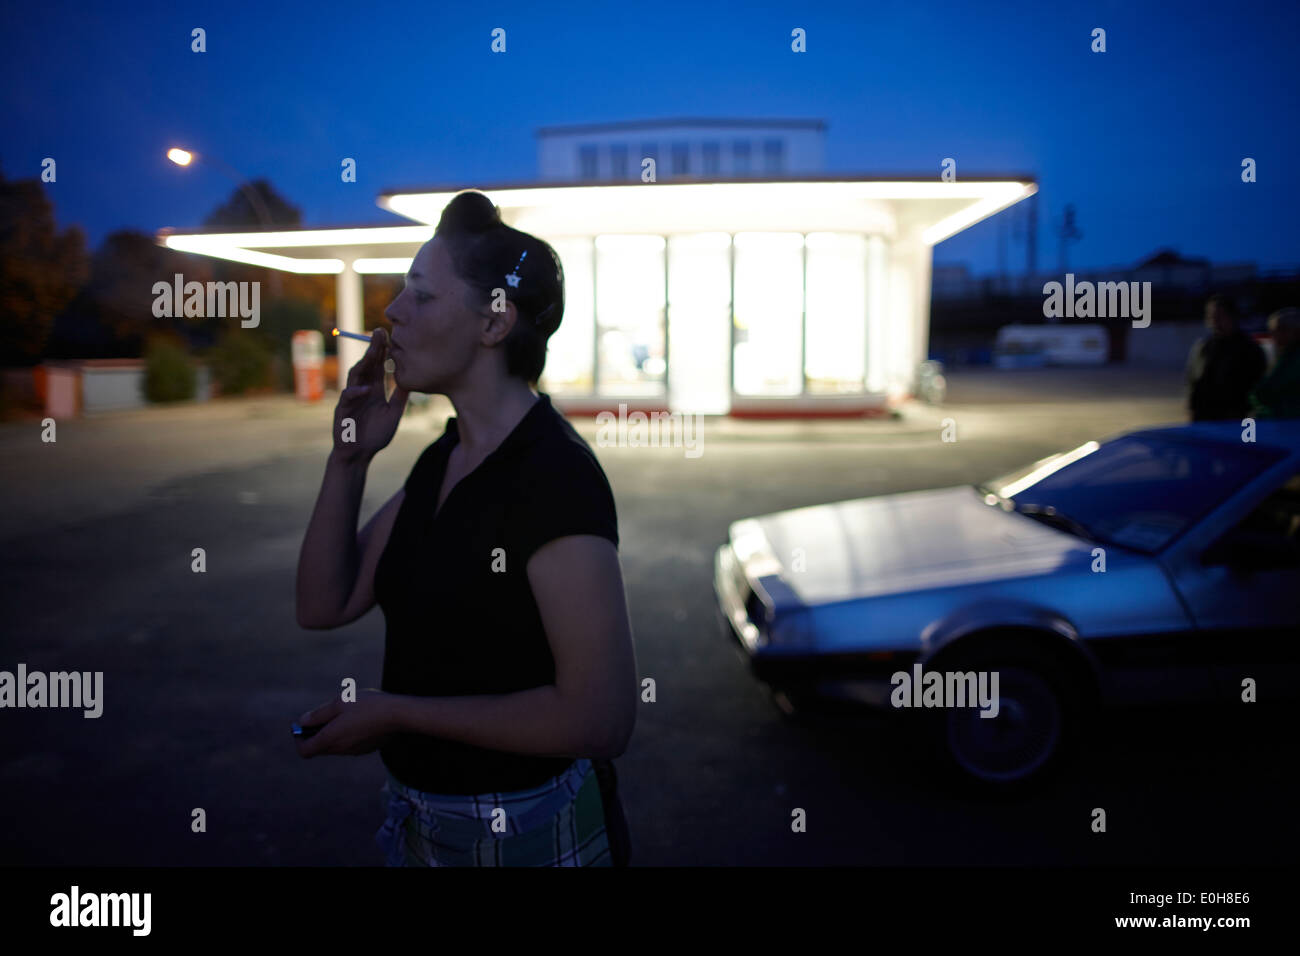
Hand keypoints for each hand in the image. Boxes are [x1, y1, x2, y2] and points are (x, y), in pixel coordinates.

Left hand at [295, 689, 400, 757]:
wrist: (398, 714)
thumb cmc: (367, 705)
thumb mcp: (339, 702)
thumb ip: (318, 714)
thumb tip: (303, 722)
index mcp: (330, 738)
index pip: (304, 751)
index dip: (298, 739)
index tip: (300, 727)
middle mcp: (340, 749)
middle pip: (319, 748)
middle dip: (315, 735)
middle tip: (321, 717)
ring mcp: (354, 751)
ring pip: (335, 746)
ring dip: (332, 734)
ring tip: (342, 715)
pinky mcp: (366, 749)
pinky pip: (349, 745)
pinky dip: (346, 735)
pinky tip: (358, 719)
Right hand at [332, 328, 408, 461]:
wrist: (359, 454)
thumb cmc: (375, 434)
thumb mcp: (393, 413)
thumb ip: (400, 397)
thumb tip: (413, 380)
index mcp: (374, 389)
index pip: (378, 365)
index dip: (383, 350)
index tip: (391, 335)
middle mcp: (362, 389)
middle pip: (367, 364)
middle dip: (373, 348)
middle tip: (380, 332)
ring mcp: (352, 398)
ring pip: (355, 376)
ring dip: (363, 363)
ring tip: (373, 351)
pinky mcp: (343, 411)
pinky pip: (348, 398)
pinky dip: (356, 392)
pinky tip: (366, 388)